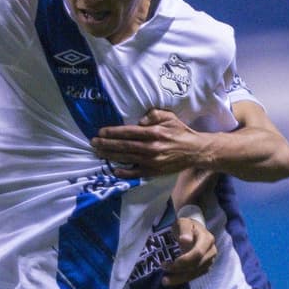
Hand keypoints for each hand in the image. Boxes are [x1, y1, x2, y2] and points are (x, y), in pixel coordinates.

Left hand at [92, 109, 206, 176]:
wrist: (194, 151)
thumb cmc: (180, 131)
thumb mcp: (170, 117)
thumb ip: (154, 114)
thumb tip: (139, 120)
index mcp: (154, 132)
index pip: (128, 132)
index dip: (113, 132)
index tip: (100, 132)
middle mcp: (151, 147)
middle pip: (124, 146)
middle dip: (106, 144)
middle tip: (93, 143)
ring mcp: (152, 161)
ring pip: (127, 158)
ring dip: (111, 156)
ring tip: (98, 153)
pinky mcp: (154, 171)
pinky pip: (136, 173)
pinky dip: (124, 173)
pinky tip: (114, 170)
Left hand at [161, 217, 216, 285]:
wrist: (193, 229)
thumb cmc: (187, 225)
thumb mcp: (183, 222)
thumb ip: (184, 230)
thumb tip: (185, 240)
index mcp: (207, 239)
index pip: (198, 253)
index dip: (185, 260)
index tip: (172, 262)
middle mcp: (211, 251)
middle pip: (196, 265)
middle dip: (179, 270)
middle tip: (163, 269)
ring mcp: (209, 260)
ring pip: (195, 273)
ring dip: (180, 278)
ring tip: (165, 280)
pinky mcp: (205, 267)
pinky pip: (195, 275)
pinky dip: (183, 278)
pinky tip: (173, 279)